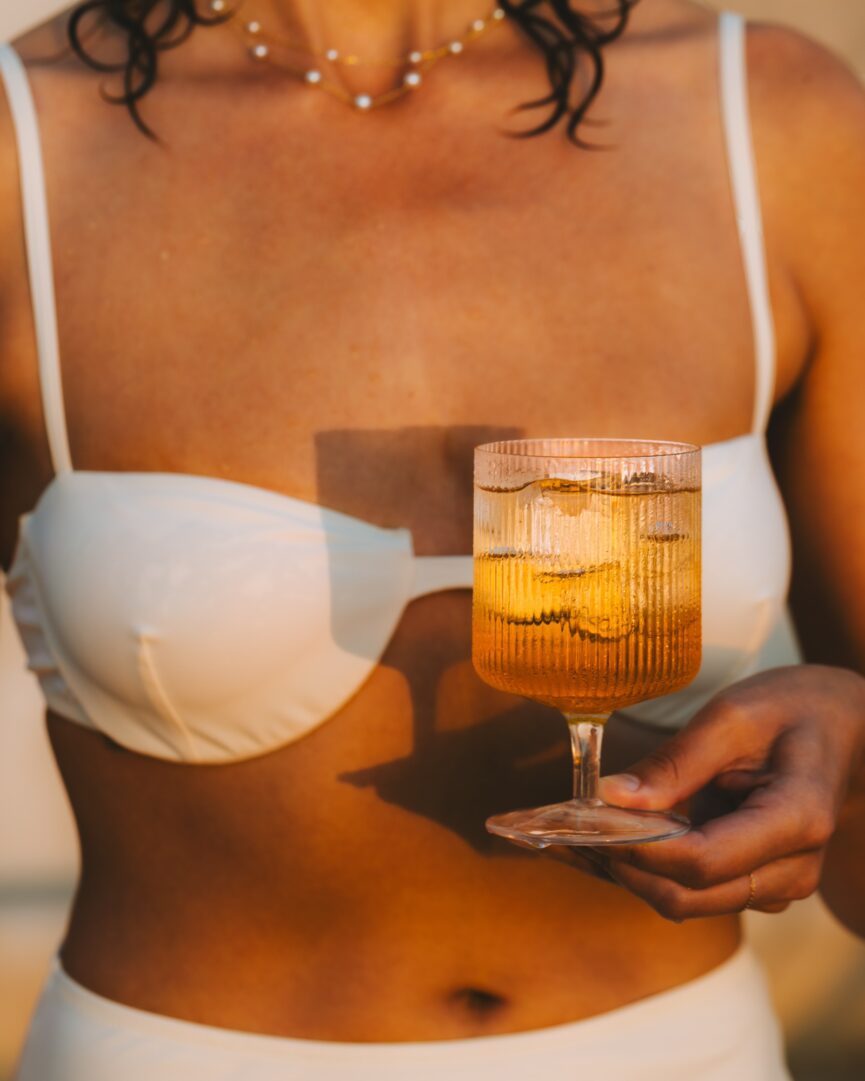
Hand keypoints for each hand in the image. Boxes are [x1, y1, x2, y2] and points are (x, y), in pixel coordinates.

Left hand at [593, 665, 864, 920]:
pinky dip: (651, 868)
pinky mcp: (758, 883)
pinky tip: (618, 834)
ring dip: (633, 871)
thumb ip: (675, 762)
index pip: (701, 861)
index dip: (637, 849)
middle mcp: (792, 869)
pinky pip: (695, 891)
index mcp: (796, 820)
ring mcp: (778, 884)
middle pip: (689, 895)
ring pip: (686, 901)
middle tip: (573, 827)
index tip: (587, 820)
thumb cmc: (790, 709)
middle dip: (625, 865)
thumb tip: (611, 797)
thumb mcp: (731, 716)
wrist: (840, 723)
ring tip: (587, 827)